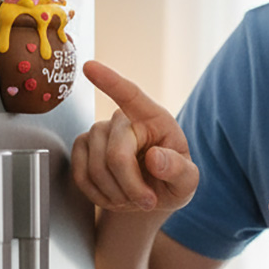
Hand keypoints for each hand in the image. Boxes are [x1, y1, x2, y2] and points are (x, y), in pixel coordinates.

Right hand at [71, 60, 198, 213]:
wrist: (150, 196)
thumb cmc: (172, 181)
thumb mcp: (187, 181)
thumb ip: (179, 170)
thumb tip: (155, 158)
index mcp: (154, 118)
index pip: (131, 95)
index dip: (110, 81)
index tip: (90, 66)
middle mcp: (124, 120)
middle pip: (116, 154)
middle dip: (131, 186)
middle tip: (147, 202)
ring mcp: (99, 131)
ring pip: (96, 167)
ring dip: (116, 194)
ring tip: (132, 198)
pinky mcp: (82, 146)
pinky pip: (81, 175)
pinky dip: (98, 195)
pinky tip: (114, 196)